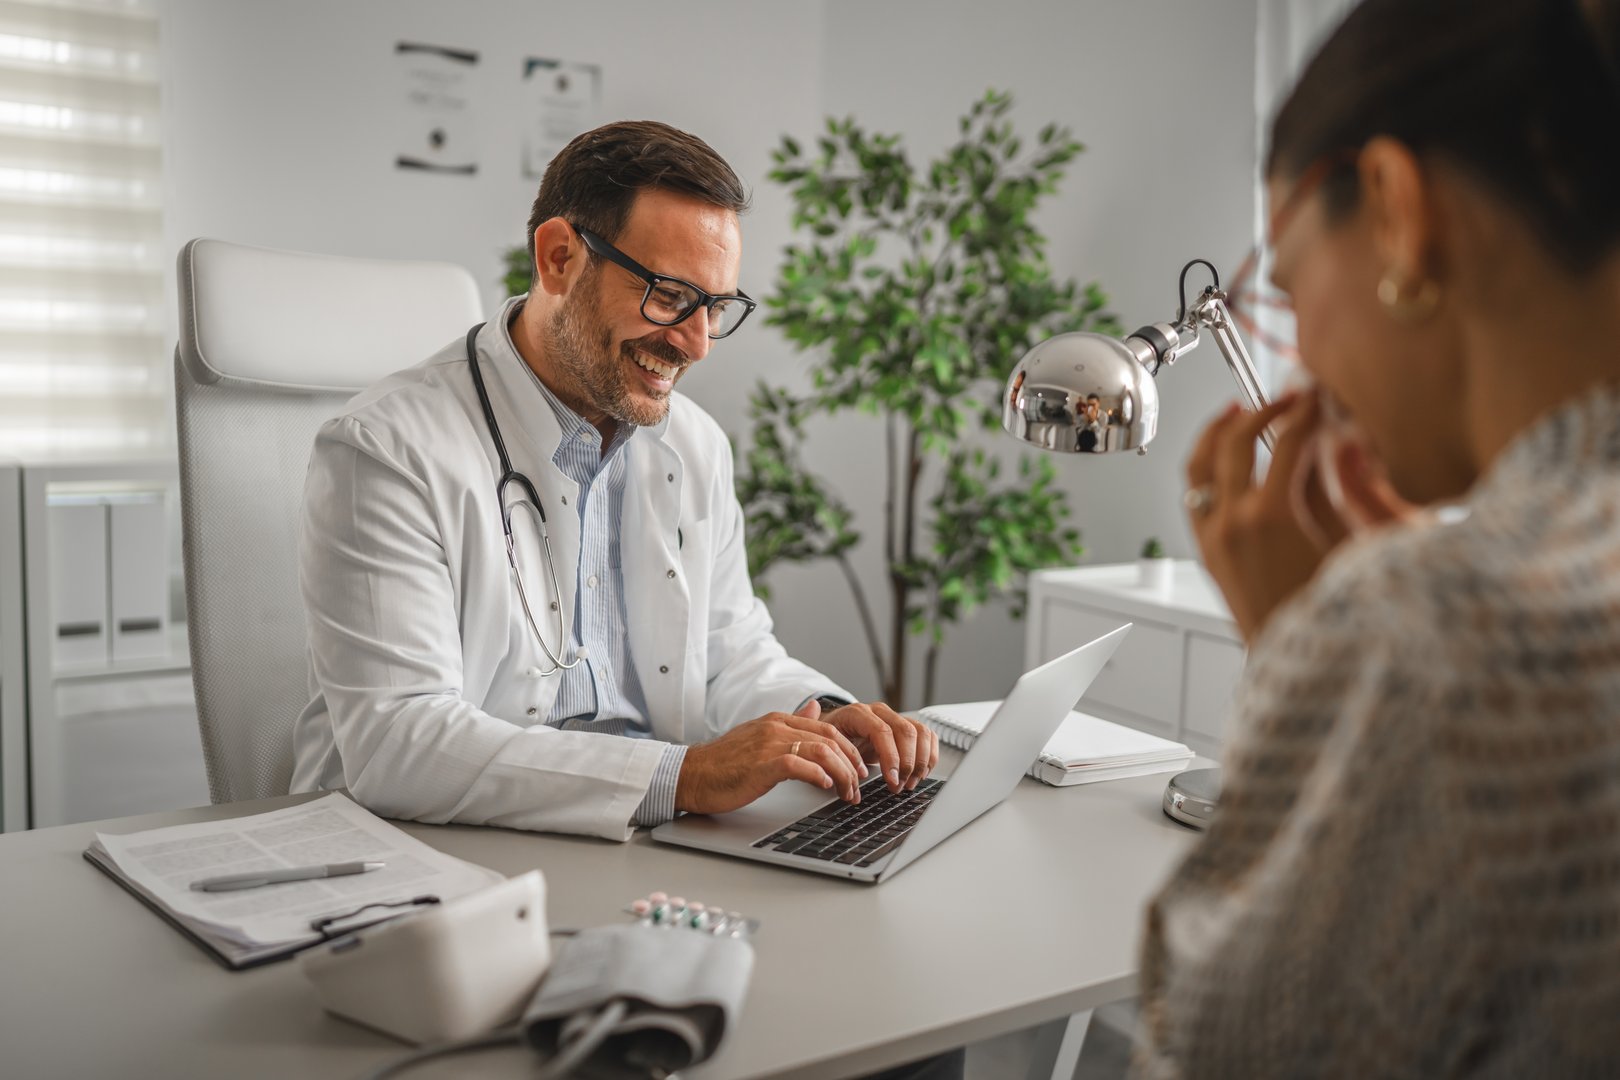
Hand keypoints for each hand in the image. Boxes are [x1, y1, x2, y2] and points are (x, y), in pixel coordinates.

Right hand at [674, 700, 867, 815]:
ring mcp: (768, 745)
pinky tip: (826, 787)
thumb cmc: (725, 762)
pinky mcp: (760, 765)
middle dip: (851, 764)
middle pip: (830, 739)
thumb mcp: (761, 735)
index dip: (849, 749)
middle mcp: (776, 727)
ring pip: (820, 751)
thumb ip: (791, 722)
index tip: (859, 769)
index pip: (828, 728)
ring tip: (848, 793)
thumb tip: (814, 707)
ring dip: (841, 774)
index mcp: (778, 720)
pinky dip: (818, 775)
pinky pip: (798, 765)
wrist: (691, 774)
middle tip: (859, 786)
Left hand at [822, 701, 939, 792]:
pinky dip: (929, 755)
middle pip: (906, 731)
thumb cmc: (830, 741)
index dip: (891, 757)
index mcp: (857, 714)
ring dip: (920, 761)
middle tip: (901, 786)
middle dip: (908, 763)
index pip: (882, 731)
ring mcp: (894, 717)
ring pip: (920, 732)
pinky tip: (921, 772)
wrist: (833, 730)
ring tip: (910, 782)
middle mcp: (879, 712)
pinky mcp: (905, 725)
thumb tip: (852, 788)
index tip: (893, 780)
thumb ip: (839, 763)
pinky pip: (927, 735)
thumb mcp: (829, 749)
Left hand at [1188, 394, 1414, 642]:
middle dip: (1260, 412)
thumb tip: (1333, 440)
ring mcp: (1212, 538)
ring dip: (1217, 433)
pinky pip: (1194, 495)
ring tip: (1237, 413)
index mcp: (1269, 517)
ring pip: (1199, 466)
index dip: (1303, 412)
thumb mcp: (1349, 543)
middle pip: (1234, 443)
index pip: (1285, 442)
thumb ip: (1335, 487)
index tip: (1315, 397)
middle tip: (1285, 400)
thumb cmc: (1334, 616)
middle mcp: (1231, 523)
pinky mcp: (1206, 553)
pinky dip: (1206, 467)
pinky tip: (1224, 460)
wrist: (1304, 667)